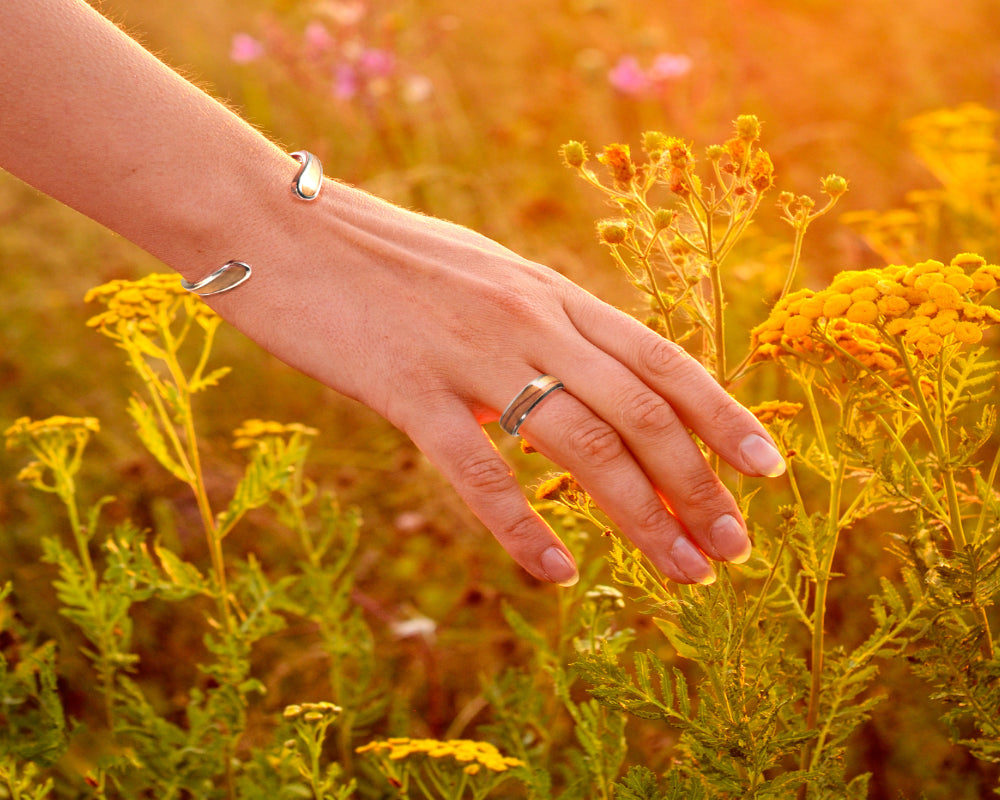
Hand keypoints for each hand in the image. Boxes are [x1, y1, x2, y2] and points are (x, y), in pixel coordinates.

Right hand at [207, 177, 785, 586]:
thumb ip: (530, 322)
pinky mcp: (407, 389)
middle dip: (699, 486)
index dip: (723, 417)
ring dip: (642, 517)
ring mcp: (470, 354)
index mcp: (548, 292)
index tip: (768, 471)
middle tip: (730, 550)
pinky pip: (480, 472)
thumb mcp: (476, 275)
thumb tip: (569, 376)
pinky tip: (554, 575)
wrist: (275, 225)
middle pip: (640, 413)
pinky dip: (522, 530)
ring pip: (583, 447)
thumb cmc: (375, 254)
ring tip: (680, 573)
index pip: (661, 359)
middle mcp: (529, 319)